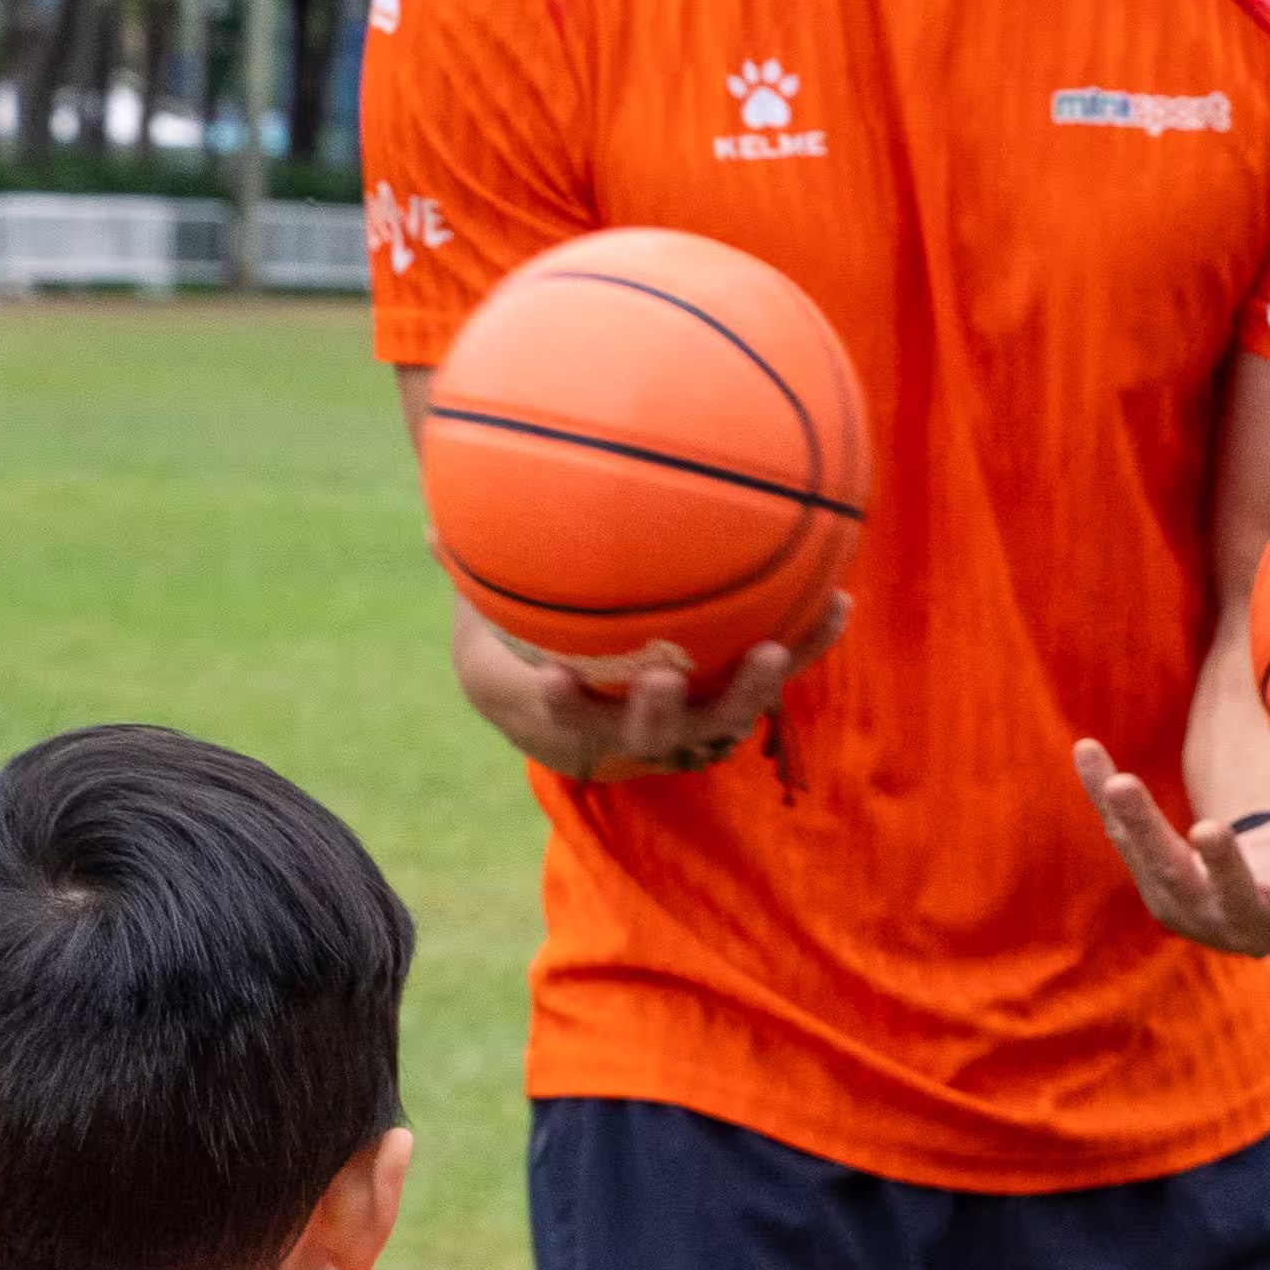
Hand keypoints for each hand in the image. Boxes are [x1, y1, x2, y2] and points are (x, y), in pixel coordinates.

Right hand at [455, 602, 844, 783]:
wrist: (579, 705)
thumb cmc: (522, 655)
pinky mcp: (731, 699)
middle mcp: (635, 737)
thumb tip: (431, 530)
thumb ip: (471, 583)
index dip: (555, 708)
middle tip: (666, 681)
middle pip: (656, 738)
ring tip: (777, 648)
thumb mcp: (486, 627)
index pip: (561, 721)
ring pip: (725, 719)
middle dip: (664, 715)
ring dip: (754, 689)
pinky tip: (838, 598)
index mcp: (570, 723)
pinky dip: (805, 643)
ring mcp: (690, 724)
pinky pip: (769, 675)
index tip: (550, 684)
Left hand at [1072, 740, 1269, 959]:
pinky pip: (1123, 830)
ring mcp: (1183, 898)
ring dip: (1137, 824)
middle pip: (1217, 893)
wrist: (1268, 881)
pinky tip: (1085, 748)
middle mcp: (1228, 918)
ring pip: (1157, 864)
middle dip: (1213, 863)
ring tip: (1120, 778)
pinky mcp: (1149, 868)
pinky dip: (1102, 792)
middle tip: (1209, 827)